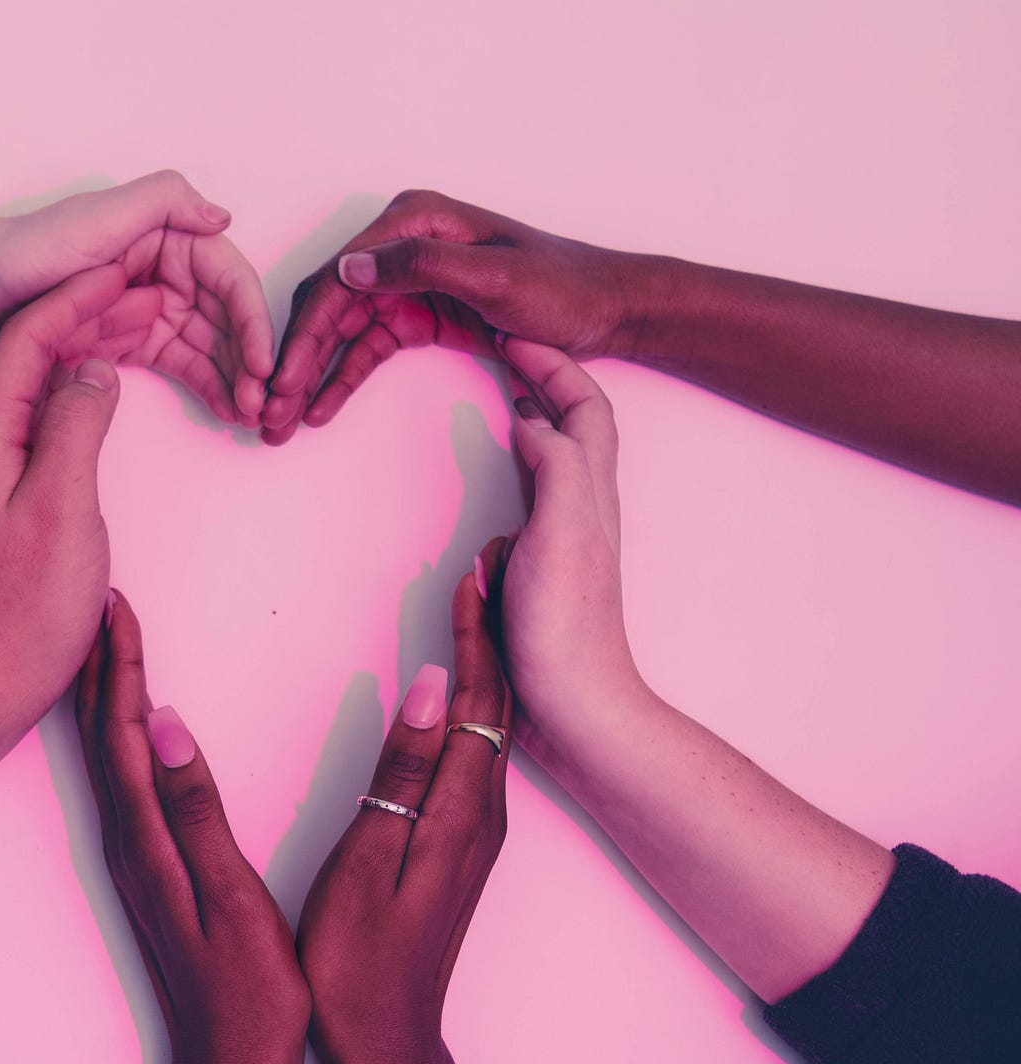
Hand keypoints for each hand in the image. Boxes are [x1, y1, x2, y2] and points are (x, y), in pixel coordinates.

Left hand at [0, 170, 273, 425]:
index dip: (251, 322)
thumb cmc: (30, 251)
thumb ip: (165, 202)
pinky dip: (205, 385)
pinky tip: (224, 410)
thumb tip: (222, 216)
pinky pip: (179, 364)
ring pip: (208, 345)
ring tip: (247, 415)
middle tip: (260, 404)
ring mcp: (146, 306)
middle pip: (225, 317)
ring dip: (233, 377)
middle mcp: (163, 267)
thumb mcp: (101, 216)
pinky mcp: (128, 339)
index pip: (228, 279)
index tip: (262, 365)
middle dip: (248, 360)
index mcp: (165, 234)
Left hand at [0, 264, 153, 732]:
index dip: (79, 295)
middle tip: (148, 286)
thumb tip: (96, 369)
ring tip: (141, 325)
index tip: (126, 264)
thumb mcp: (62, 510)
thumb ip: (77, 428)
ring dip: (87, 347)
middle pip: (32, 349)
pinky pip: (44, 418)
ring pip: (39, 382)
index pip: (30, 336)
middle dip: (88, 310)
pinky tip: (109, 392)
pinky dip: (81, 392)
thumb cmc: (22, 608)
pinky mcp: (5, 492)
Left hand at [76, 593, 309, 1063]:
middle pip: (105, 737)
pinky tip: (137, 730)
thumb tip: (167, 726)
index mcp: (146, 841)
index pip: (125, 733)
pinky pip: (126, 784)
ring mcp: (136, 860)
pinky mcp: (151, 872)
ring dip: (109, 697)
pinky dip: (125, 739)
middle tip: (104, 603)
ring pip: (111, 759)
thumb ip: (197, 811)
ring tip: (112, 646)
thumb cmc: (248, 992)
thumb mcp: (231, 897)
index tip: (115, 604)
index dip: (121, 666)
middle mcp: (129, 844)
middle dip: (103, 666)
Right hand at [261, 189, 645, 440]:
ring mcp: (407, 283)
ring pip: (339, 333)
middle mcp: (401, 247)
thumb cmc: (562, 287)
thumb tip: (350, 267)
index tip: (280, 380)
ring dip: (309, 377)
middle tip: (268, 412)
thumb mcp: (494, 276)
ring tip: (282, 421)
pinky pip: (367, 349)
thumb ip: (421, 266)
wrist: (604, 310)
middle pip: (328, 306)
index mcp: (414, 223)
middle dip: (294, 361)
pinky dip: (341, 380)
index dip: (303, 334)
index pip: (337, 280)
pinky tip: (318, 409)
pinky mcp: (419, 316)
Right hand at [297, 554, 512, 1063]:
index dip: (476, 632)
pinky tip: (455, 692)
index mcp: (459, 810)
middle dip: (492, 630)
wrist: (388, 1042)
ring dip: (485, 663)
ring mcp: (476, 831)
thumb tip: (428, 687)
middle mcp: (482, 813)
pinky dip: (470, 705)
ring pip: (490, 726)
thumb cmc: (359, 961)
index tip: (474, 573)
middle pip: (495, 703)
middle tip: (486, 569)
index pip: (476, 698)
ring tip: (477, 609)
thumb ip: (400, 774)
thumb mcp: (368, 861)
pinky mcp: (462, 844)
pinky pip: (475, 753)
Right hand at [496, 338, 644, 752]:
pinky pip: (531, 496)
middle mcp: (583, 507)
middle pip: (576, 422)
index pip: (585, 406)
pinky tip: (495, 476)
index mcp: (591, 492)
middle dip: (547, 377)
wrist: (575, 704)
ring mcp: (564, 537)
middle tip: (506, 350)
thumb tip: (533, 418)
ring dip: (534, 416)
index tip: (515, 336)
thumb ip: (554, 466)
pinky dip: (515, 467)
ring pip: (556, 457)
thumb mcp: (562, 532)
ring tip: (502, 392)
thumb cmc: (568, 626)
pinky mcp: (542, 567)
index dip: (556, 364)